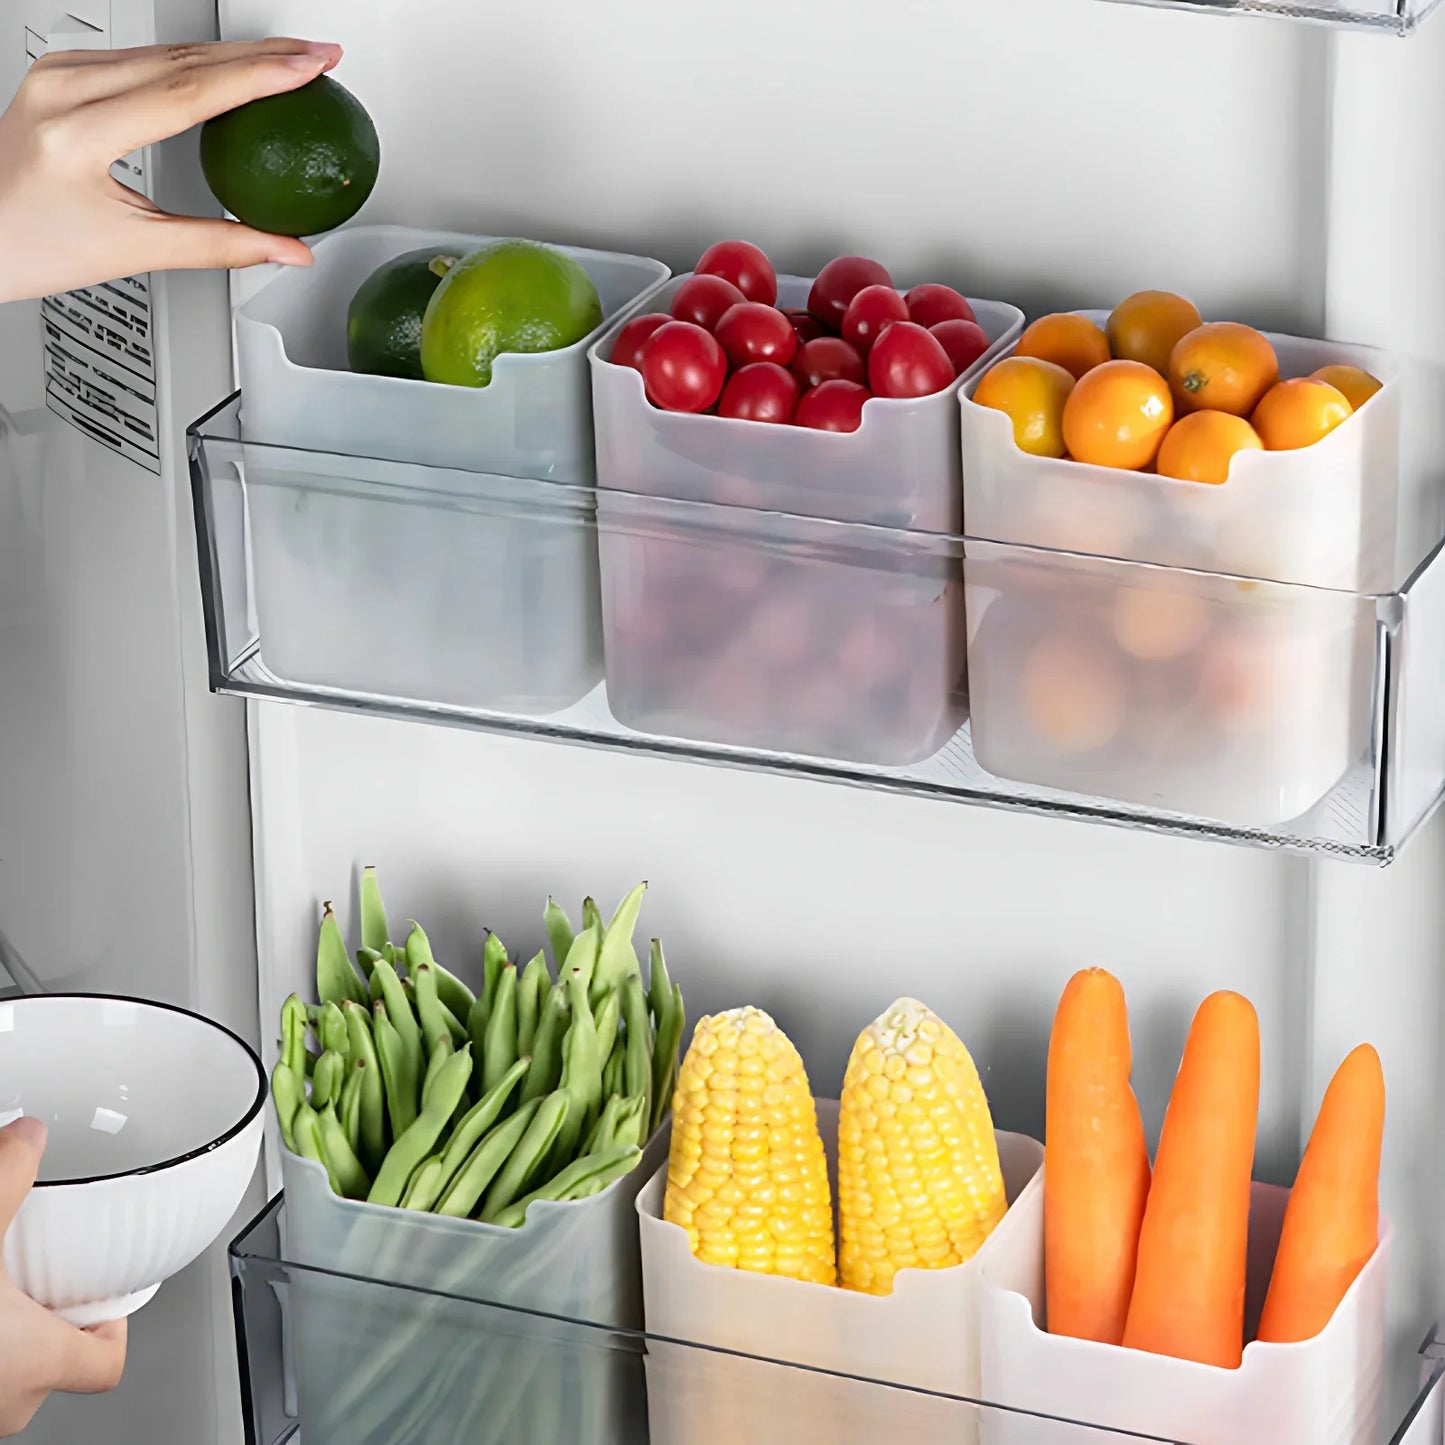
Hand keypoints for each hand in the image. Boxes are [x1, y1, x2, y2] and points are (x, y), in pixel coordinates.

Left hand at [0, 37, 343, 303]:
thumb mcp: (132, 250)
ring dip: (234, 52)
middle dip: (259, 55)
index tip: (306, 70)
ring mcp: (60, 73)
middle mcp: (63, 87)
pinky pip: (143, 55)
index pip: (185, 93)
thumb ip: (220, 247)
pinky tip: (231, 66)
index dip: (256, 79)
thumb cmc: (31, 245)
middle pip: (182, 58)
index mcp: (77, 132)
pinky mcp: (63, 72)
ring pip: (165, 49)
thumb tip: (287, 249)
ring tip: (289, 59)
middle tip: (316, 56)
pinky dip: (197, 60)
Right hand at [0, 1118, 127, 1435]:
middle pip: (54, 1367)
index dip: (110, 1327)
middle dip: (47, 1321)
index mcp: (36, 1365)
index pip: (106, 1364)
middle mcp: (4, 1406)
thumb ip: (8, 1177)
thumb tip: (29, 1136)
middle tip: (35, 1280)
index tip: (100, 1296)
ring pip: (7, 1379)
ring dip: (4, 1340)